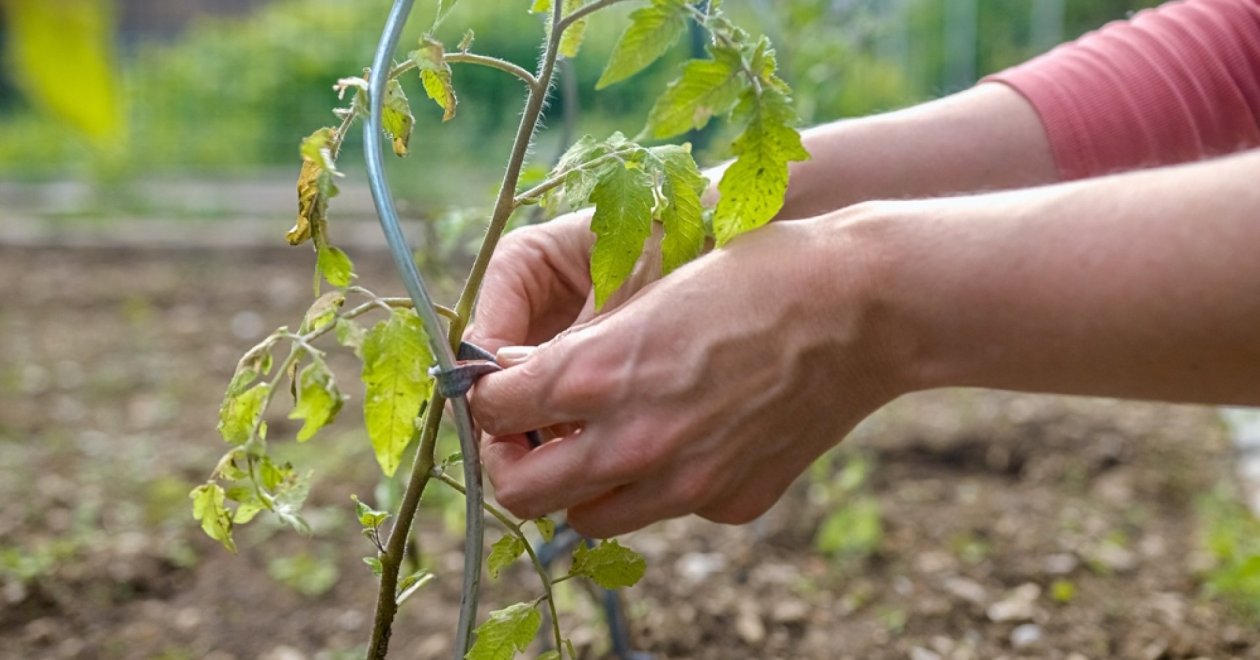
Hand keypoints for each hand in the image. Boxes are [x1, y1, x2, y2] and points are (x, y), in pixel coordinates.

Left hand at [470, 213, 904, 537]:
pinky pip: (666, 512)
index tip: (501, 394)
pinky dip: (659, 485)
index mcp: (599, 372)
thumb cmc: (758, 275)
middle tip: (530, 435)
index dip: (488, 402)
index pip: (493, 412)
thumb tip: (527, 382)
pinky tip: (689, 437)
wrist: (863, 307)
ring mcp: (685, 484)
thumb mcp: (651, 292)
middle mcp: (633, 440)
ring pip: (587, 519)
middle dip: (514, 463)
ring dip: (579, 485)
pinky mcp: (730, 503)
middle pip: (521, 492)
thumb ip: (582, 350)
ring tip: (603, 440)